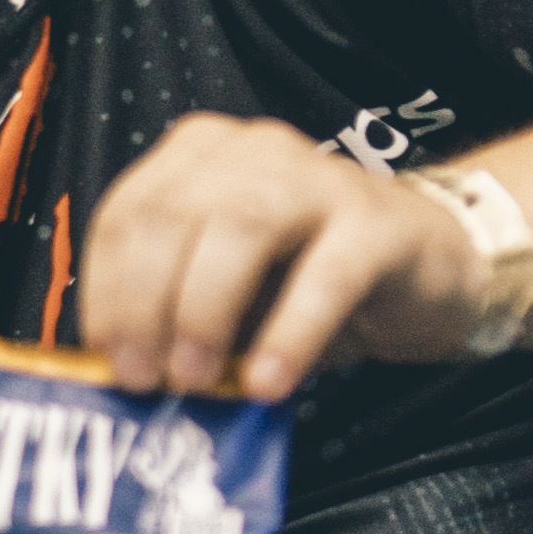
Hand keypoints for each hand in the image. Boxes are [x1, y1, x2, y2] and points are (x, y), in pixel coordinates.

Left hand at [73, 112, 484, 396]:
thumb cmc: (308, 279)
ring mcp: (320, 180)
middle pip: (174, 213)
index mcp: (201, 157)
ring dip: (204, 310)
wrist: (427, 265)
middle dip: (145, 303)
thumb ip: (176, 312)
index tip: (107, 357)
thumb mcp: (229, 292)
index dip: (106, 288)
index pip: (129, 211)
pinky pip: (326, 275)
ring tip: (194, 378)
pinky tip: (268, 382)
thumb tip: (122, 370)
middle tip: (145, 378)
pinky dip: (289, 333)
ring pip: (242, 226)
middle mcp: (254, 151)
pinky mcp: (377, 223)